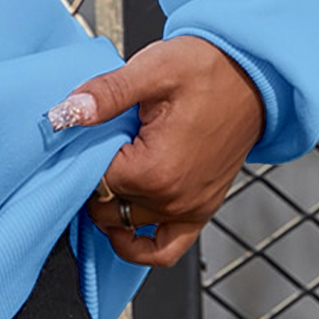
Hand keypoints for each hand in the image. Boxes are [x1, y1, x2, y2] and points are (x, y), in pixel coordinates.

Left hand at [53, 36, 264, 267]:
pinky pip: (165, 249)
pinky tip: (122, 227)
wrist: (254, 75)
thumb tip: (64, 114)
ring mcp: (188, 209)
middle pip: (104, 206)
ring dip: (109, 205)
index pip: (90, 180)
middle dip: (90, 179)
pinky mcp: (200, 211)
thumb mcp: (152, 69)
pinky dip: (140, 246)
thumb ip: (106, 95)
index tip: (83, 135)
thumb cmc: (208, 70)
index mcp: (154, 169)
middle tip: (93, 147)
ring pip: (125, 226)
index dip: (79, 156)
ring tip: (107, 171)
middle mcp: (172, 198)